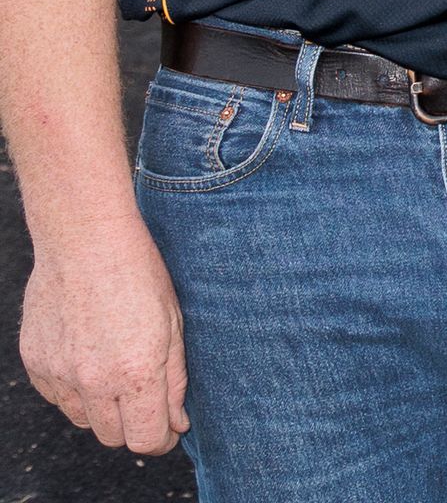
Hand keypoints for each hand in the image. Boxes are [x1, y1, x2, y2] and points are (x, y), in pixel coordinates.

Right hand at [20, 219, 188, 454]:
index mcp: (136, 371)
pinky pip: (58, 397)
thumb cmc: (139, 272)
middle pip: (113, 437)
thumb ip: (175, 378)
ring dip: (104, 409)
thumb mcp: (173, 321)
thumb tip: (177, 422)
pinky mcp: (36, 364)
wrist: (85, 240)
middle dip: (135, 425)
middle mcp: (94, 381)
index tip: (171, 429)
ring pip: (83, 420)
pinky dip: (75, 389)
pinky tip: (91, 355)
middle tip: (148, 399)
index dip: (162, 439)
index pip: (146, 438)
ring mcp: (59, 375)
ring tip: (119, 369)